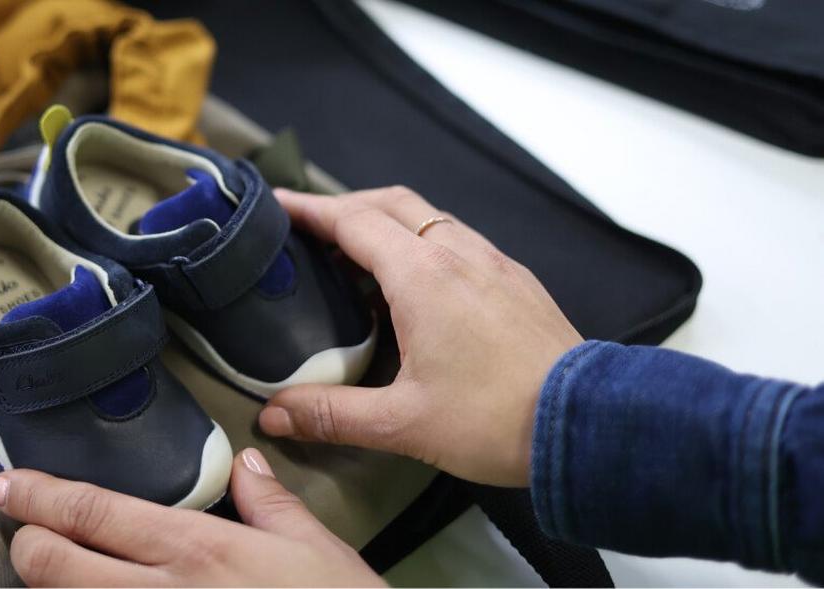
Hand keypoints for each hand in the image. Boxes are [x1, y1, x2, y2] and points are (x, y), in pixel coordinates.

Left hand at [0, 449, 383, 586]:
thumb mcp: (320, 553)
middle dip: (25, 545)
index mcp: (196, 551)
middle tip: (22, 533)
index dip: (38, 497)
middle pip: (53, 567)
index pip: (94, 514)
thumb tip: (245, 464)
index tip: (4, 485)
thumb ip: (273, 505)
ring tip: (58, 571)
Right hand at [260, 187, 582, 486]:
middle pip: (389, 204)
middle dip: (344, 207)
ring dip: (386, 221)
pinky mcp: (516, 281)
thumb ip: (331, 414)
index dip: (310, 210)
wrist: (586, 424)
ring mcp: (492, 263)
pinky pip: (459, 240)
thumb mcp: (401, 423)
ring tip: (356, 251)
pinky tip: (416, 280)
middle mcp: (458, 255)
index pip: (352, 222)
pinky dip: (423, 241)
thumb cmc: (499, 420)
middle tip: (309, 225)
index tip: (278, 205)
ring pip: (428, 218)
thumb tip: (275, 415)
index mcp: (421, 277)